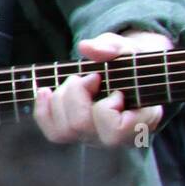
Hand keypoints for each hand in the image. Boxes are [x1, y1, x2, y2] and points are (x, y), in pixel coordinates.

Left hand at [33, 30, 170, 146]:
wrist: (127, 72)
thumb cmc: (129, 62)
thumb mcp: (128, 48)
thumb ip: (113, 47)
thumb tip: (86, 48)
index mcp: (141, 122)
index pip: (116, 130)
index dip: (108, 106)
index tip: (116, 90)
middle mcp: (117, 138)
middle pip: (81, 126)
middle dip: (76, 94)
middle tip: (90, 77)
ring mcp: (94, 138)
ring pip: (64, 130)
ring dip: (61, 98)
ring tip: (74, 82)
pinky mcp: (76, 134)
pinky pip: (53, 132)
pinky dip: (43, 110)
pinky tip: (45, 92)